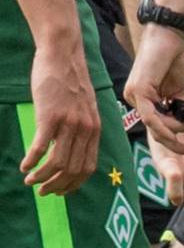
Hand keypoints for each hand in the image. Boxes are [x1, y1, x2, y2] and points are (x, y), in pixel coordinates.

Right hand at [22, 33, 98, 195]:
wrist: (63, 56)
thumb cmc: (70, 81)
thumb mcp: (84, 107)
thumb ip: (82, 127)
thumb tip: (72, 147)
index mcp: (95, 129)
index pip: (88, 167)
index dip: (73, 184)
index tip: (60, 191)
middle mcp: (86, 129)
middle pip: (72, 169)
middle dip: (56, 186)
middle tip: (42, 191)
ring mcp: (69, 123)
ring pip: (57, 163)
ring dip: (42, 177)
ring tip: (30, 180)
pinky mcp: (51, 116)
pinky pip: (41, 148)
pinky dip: (32, 162)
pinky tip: (24, 166)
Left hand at [125, 23, 183, 159]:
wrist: (171, 32)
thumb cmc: (175, 55)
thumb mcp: (178, 88)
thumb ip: (177, 106)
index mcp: (143, 98)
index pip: (156, 124)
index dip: (173, 137)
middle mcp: (134, 98)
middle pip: (154, 128)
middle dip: (175, 140)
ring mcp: (134, 94)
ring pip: (153, 125)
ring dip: (175, 133)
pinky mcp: (139, 90)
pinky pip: (150, 116)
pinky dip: (165, 126)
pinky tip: (179, 132)